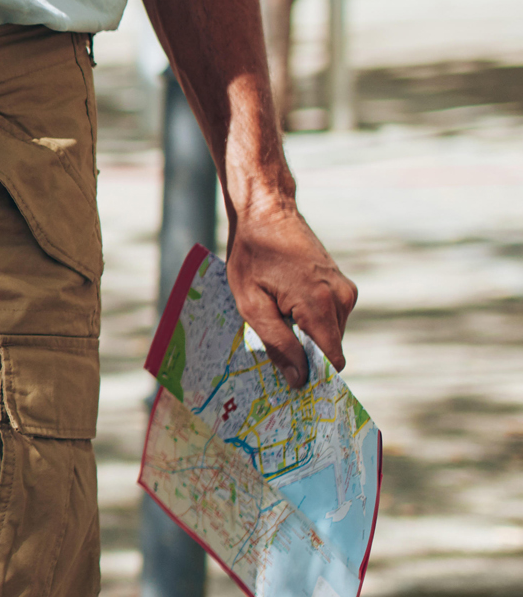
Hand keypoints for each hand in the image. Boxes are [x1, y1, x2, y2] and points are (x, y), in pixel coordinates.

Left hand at [227, 194, 357, 388]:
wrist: (267, 211)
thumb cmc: (252, 255)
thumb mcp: (252, 304)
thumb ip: (278, 344)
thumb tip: (299, 380)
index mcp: (321, 304)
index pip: (332, 360)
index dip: (314, 376)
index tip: (294, 384)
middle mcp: (342, 298)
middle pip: (330, 349)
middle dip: (306, 354)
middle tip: (274, 345)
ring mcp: (346, 290)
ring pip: (330, 334)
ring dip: (306, 334)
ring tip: (277, 314)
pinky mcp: (342, 285)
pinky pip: (330, 318)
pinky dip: (310, 321)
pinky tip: (286, 305)